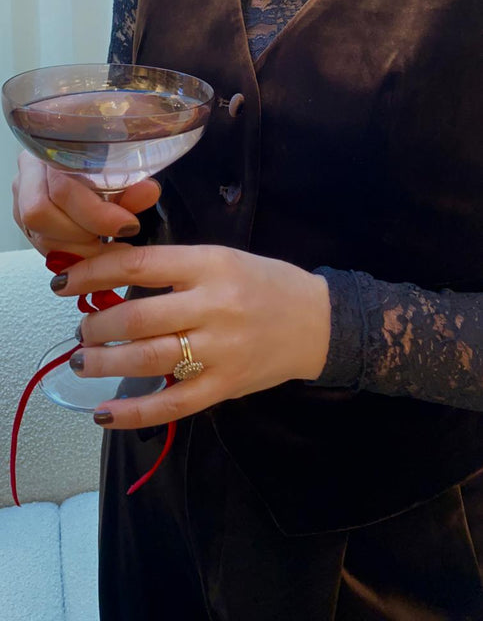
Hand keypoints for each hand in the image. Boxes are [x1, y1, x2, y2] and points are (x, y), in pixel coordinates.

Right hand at [12, 150, 161, 257]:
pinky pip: (45, 248)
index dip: (95, 213)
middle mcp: (28, 174)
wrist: (87, 168)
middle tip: (118, 242)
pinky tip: (95, 253)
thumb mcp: (120, 172)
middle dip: (84, 235)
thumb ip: (132, 185)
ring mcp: (21, 200)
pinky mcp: (26, 223)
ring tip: (109, 248)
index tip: (127, 226)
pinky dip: (73, 255)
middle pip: (42, 214)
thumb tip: (149, 192)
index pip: (62, 188)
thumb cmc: (103, 164)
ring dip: (79, 250)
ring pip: (41, 236)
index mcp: (49, 151)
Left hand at [51, 244, 330, 428]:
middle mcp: (213, 305)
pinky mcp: (226, 386)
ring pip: (148, 359)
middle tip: (83, 329)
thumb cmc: (264, 283)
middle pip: (137, 317)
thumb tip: (110, 276)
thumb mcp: (221, 258)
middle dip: (97, 325)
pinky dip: (133, 413)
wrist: (319, 321)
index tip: (65, 282)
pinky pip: (173, 405)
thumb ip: (173, 268)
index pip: (138, 265)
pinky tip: (103, 414)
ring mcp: (220, 350)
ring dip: (105, 362)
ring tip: (84, 361)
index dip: (94, 273)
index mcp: (210, 264)